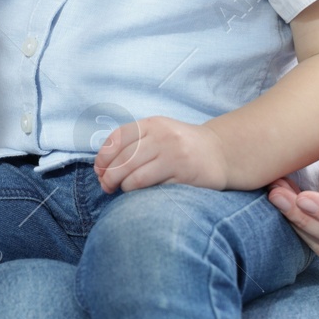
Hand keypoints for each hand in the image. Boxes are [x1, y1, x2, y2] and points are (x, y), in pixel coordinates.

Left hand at [94, 116, 226, 192]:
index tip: (98, 170)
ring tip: (121, 190)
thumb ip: (133, 142)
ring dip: (123, 187)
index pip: (118, 138)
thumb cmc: (180, 145)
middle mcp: (163, 137)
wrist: (220, 152)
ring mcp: (175, 157)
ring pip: (136, 176)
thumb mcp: (158, 132)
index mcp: (153, 124)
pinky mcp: (185, 176)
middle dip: (109, 177)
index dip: (103, 157)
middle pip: (124, 160)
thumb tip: (101, 166)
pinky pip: (153, 188)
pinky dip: (139, 193)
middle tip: (106, 186)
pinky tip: (138, 194)